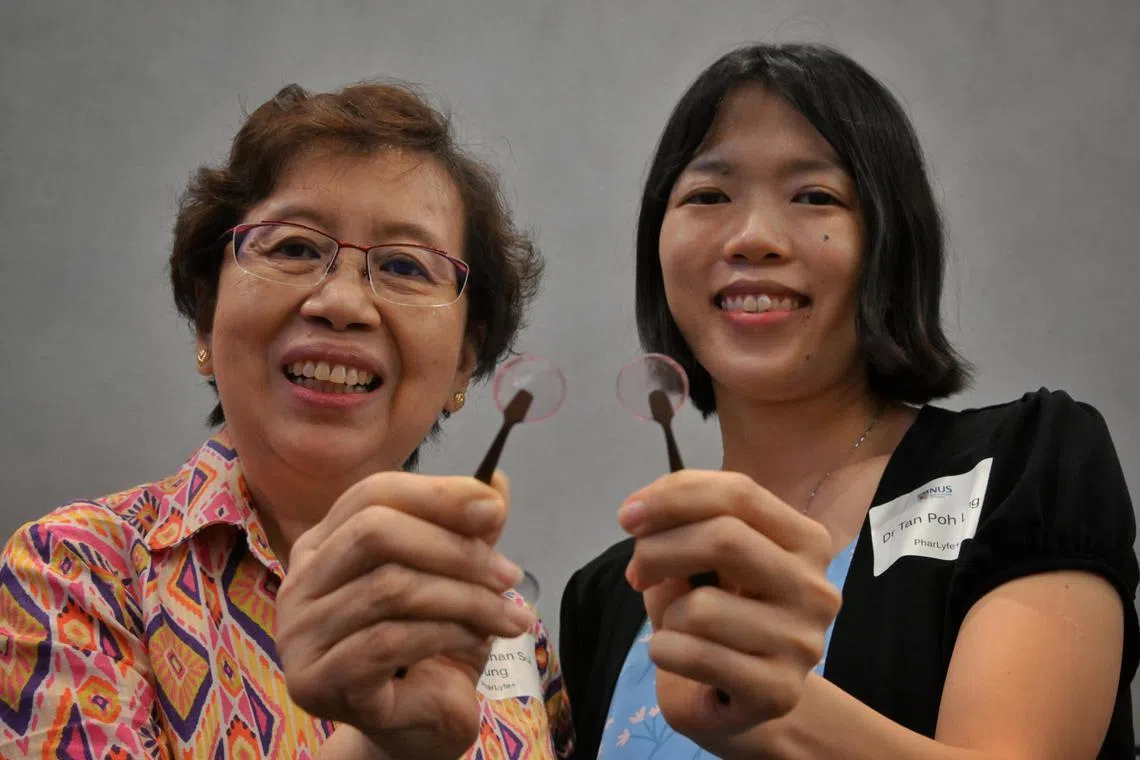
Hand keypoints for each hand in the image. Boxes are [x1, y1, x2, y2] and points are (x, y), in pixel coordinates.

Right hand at [275, 470, 534, 759]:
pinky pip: (388, 640)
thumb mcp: (456, 580)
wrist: (418, 731)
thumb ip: (468, 532)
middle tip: (509, 574)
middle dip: (454, 549)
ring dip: (465, 597)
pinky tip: (479, 641)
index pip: (372, 494)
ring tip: (508, 614)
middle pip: (373, 532)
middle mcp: (298, 584)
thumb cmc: (432, 649)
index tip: (494, 510)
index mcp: (324, 546)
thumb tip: (496, 482)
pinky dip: (447, 633)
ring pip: (389, 588)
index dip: (436, 494)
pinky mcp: (316, 681)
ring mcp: (299, 635)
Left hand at [619, 470, 839, 744]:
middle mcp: (816, 588)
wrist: (743, 704)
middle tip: (636, 573)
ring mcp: (803, 643)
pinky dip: (664, 651)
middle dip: (658, 550)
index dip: (673, 496)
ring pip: (702, 607)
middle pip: (724, 539)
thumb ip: (680, 527)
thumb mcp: (700, 563)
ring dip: (667, 615)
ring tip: (676, 628)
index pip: (739, 493)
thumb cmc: (719, 620)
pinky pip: (695, 655)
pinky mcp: (778, 691)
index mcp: (806, 541)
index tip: (628, 516)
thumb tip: (642, 515)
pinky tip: (674, 656)